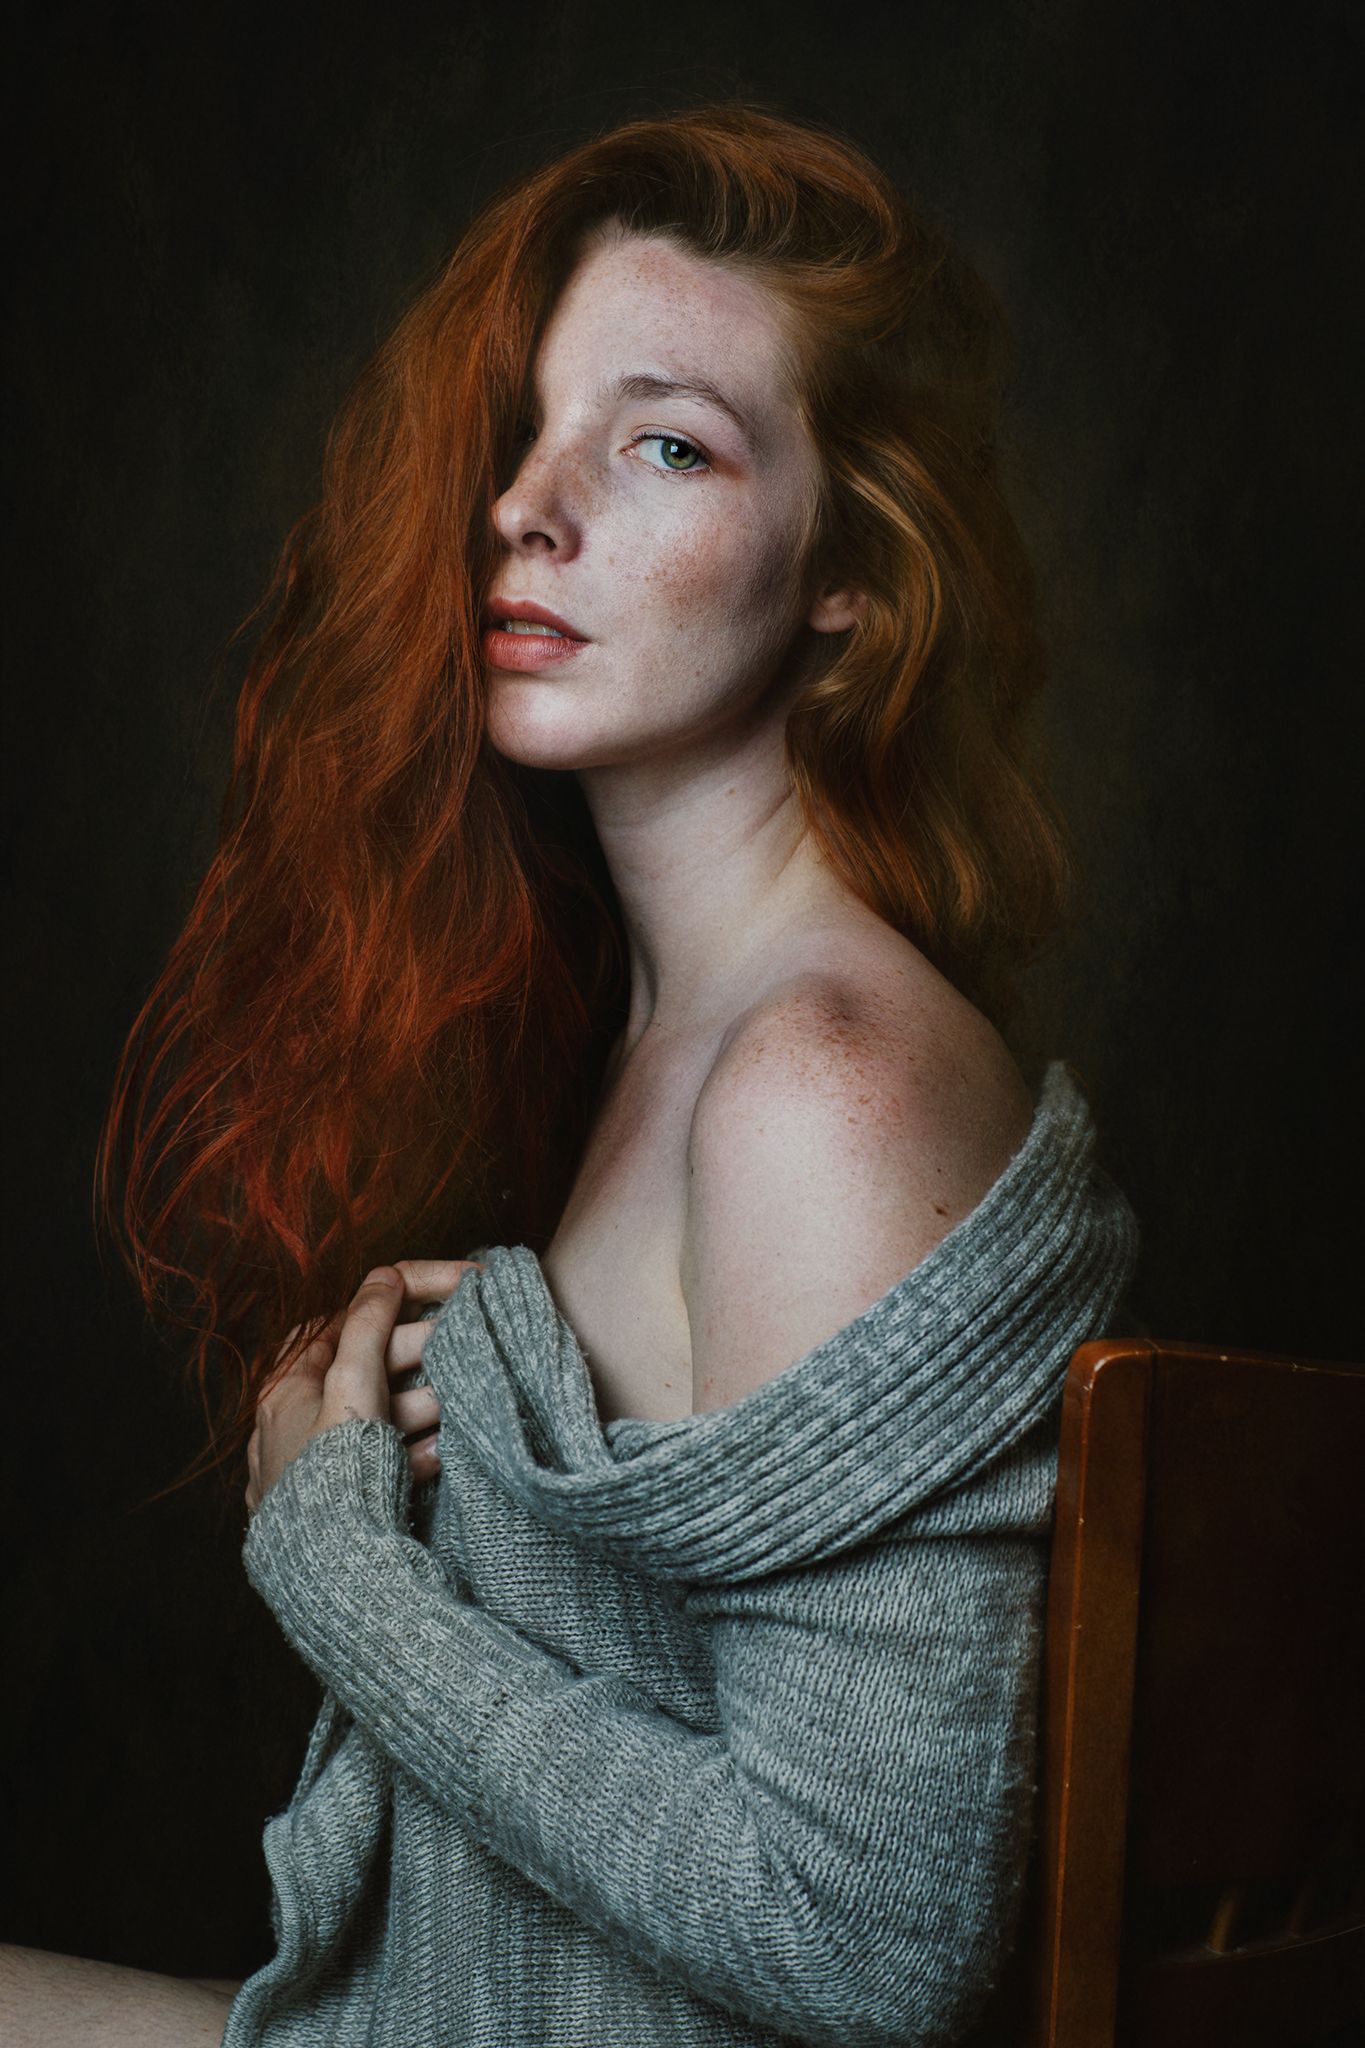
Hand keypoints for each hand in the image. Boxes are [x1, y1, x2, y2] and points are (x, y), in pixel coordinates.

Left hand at [246, 1258, 482, 1513]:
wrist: (331, 1573)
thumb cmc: (335, 1472)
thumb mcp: (354, 1384)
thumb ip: (368, 1325)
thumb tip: (383, 1276)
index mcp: (283, 1394)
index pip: (330, 1328)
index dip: (381, 1306)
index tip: (425, 1299)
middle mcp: (288, 1430)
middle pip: (356, 1376)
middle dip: (410, 1362)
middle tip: (452, 1352)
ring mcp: (310, 1473)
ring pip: (371, 1423)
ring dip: (417, 1408)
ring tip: (452, 1407)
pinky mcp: (332, 1510)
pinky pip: (373, 1468)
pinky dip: (409, 1455)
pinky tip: (439, 1455)